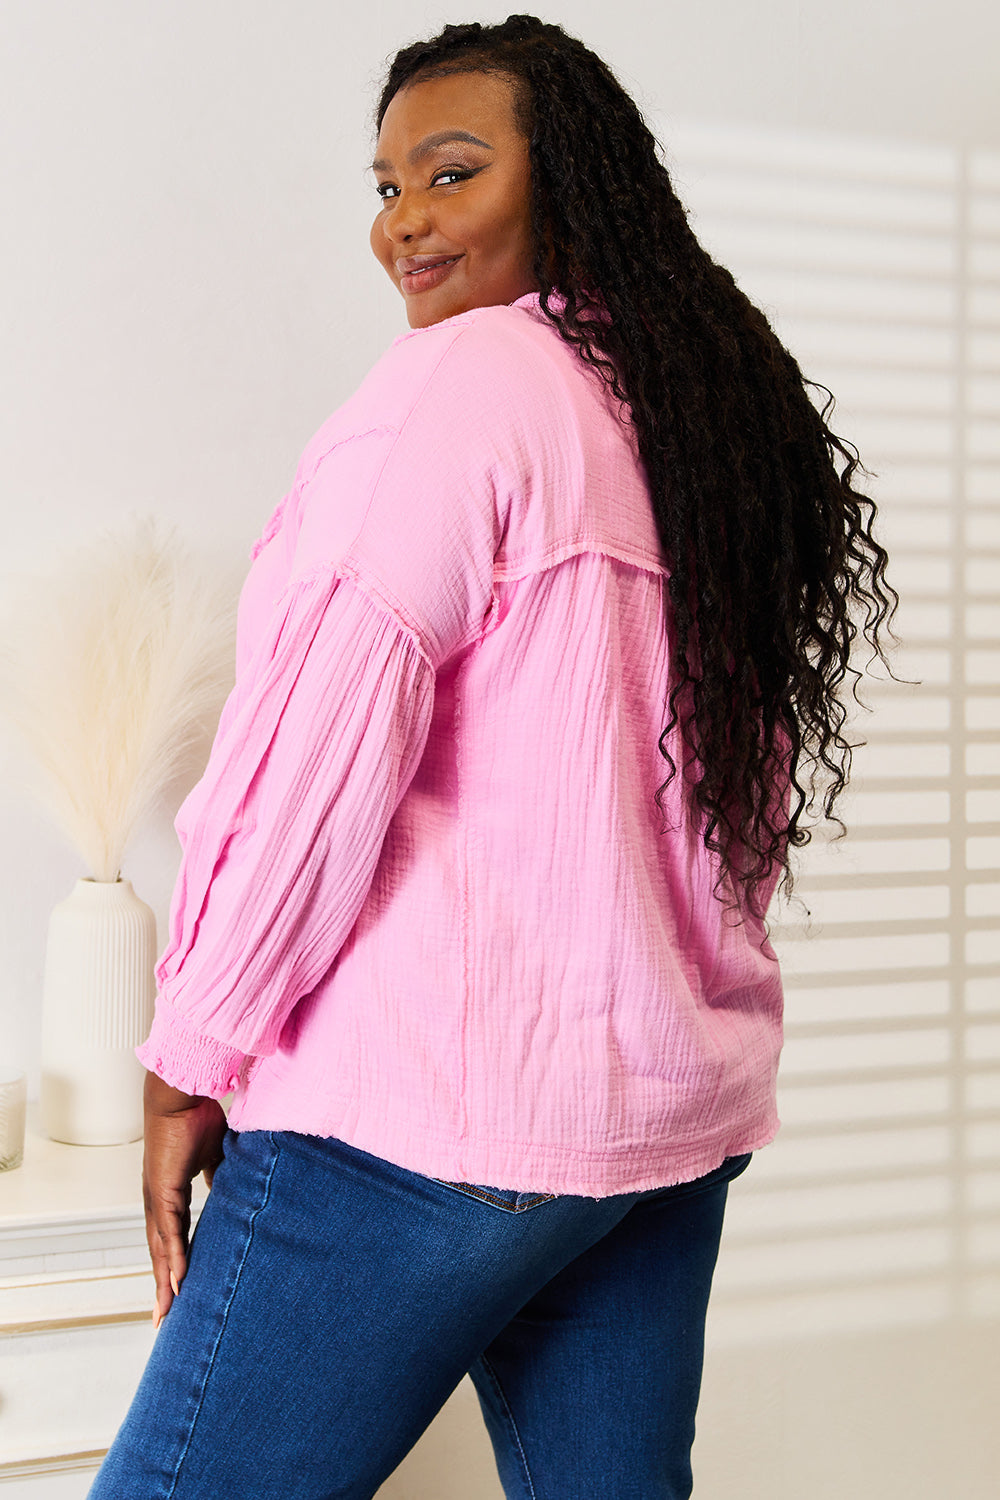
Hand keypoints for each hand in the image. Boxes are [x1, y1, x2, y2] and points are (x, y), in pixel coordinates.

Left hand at [142, 1070, 227, 1327]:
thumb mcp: (213, 1156)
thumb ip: (219, 1176)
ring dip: (164, 1282)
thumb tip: (234, 1190)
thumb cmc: (195, 1119)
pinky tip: (176, 1280)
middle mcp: (158, 1202)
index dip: (172, 1265)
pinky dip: (173, 1258)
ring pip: (161, 1250)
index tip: (175, 1291)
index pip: (171, 1238)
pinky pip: (170, 1232)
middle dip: (162, 1287)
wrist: (180, 1096)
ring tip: (167, 1311)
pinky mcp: (163, 1192)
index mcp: (169, 1194)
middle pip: (160, 1253)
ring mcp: (158, 1200)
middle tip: (163, 1319)